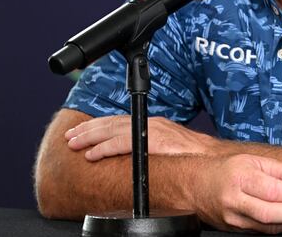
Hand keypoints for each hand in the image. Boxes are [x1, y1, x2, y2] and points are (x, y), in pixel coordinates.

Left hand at [65, 114, 215, 160]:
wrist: (211, 159)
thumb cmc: (192, 156)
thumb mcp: (168, 146)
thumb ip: (150, 146)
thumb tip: (133, 155)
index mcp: (152, 125)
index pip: (119, 122)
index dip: (98, 126)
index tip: (82, 131)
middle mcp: (150, 124)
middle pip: (112, 123)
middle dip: (88, 129)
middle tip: (70, 136)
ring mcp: (152, 131)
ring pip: (113, 131)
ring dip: (90, 137)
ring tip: (74, 144)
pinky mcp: (154, 141)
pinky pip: (124, 143)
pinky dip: (105, 148)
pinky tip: (92, 155)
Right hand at [193, 153, 281, 232]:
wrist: (196, 186)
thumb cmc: (228, 170)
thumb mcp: (253, 160)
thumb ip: (280, 170)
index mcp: (240, 178)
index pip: (271, 191)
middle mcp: (234, 201)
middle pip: (270, 214)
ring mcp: (233, 219)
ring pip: (268, 227)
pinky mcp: (235, 230)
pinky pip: (263, 231)